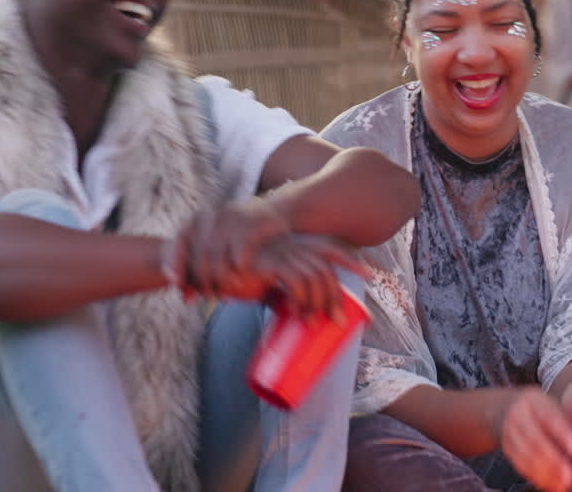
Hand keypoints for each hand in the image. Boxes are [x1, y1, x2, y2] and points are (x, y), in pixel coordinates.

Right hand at [172, 201, 366, 315]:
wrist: (199, 268)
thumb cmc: (230, 277)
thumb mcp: (261, 286)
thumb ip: (278, 294)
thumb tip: (294, 318)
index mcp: (291, 249)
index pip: (329, 249)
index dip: (351, 260)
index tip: (371, 275)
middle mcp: (289, 247)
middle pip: (325, 269)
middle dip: (337, 295)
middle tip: (339, 321)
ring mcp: (278, 253)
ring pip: (315, 276)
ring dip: (321, 302)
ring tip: (317, 324)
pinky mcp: (267, 264)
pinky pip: (294, 281)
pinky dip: (303, 301)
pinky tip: (302, 317)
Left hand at [173, 197, 289, 297]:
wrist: (277, 213)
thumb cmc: (244, 236)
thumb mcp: (220, 243)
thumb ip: (202, 265)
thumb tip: (185, 296)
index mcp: (201, 217)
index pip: (181, 239)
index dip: (175, 262)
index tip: (176, 284)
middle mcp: (215, 215)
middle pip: (199, 252)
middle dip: (201, 279)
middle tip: (208, 296)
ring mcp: (234, 217)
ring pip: (218, 254)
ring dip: (220, 278)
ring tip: (225, 293)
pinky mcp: (254, 222)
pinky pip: (240, 249)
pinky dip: (239, 265)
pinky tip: (242, 276)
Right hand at [497, 388, 571, 491]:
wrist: (513, 410)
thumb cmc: (545, 411)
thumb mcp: (557, 408)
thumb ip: (569, 424)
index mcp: (532, 399)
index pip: (549, 417)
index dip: (563, 433)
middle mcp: (517, 413)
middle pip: (535, 439)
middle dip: (554, 460)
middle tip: (571, 475)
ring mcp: (509, 431)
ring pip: (527, 456)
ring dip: (547, 473)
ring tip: (564, 484)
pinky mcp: (507, 448)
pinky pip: (521, 466)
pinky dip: (538, 478)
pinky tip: (552, 485)